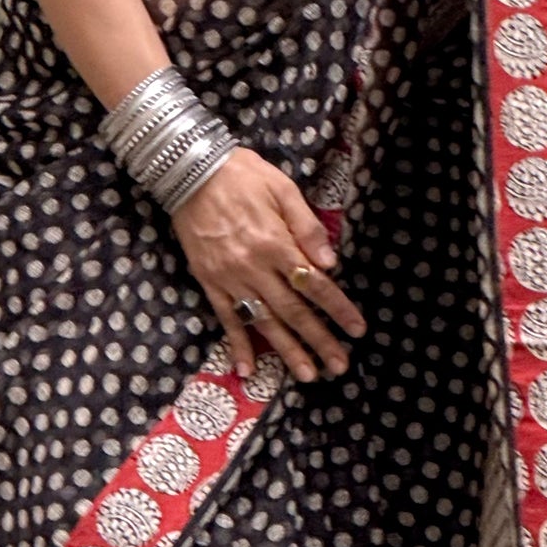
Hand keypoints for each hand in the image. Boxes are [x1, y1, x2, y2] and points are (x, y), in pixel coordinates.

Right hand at [171, 146, 366, 381]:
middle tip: (338, 366)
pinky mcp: (209, 282)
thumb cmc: (242, 175)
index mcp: (276, 243)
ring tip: (307, 375)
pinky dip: (237, 344)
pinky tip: (247, 368)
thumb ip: (306, 226)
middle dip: (318, 341)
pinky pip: (226, 318)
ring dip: (286, 351)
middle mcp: (254, 267)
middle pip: (293, 311)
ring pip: (263, 321)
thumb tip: (329, 263)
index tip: (357, 330)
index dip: (337, 309)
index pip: (314, 284)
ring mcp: (230, 278)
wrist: (189, 171)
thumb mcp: (282, 188)